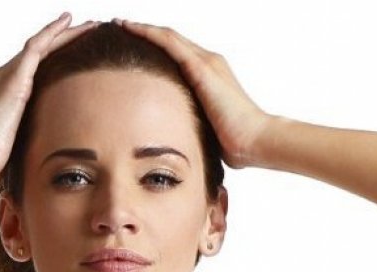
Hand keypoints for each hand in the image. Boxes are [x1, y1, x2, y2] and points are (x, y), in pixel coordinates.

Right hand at [0, 13, 97, 190]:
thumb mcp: (13, 149)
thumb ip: (27, 141)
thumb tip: (44, 155)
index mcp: (1, 94)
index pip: (31, 69)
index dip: (51, 58)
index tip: (71, 53)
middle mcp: (1, 78)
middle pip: (38, 52)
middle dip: (62, 39)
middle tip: (87, 29)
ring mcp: (5, 76)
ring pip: (40, 45)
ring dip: (65, 33)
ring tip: (89, 24)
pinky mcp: (13, 80)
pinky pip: (36, 47)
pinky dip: (53, 32)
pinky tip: (70, 22)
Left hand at [113, 18, 272, 168]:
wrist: (254, 140)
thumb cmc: (234, 142)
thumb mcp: (205, 129)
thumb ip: (190, 123)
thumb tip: (174, 138)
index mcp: (208, 76)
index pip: (178, 54)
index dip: (156, 47)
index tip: (133, 46)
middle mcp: (207, 62)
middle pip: (171, 40)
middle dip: (146, 32)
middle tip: (121, 26)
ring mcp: (206, 62)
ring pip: (169, 36)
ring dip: (144, 28)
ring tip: (121, 23)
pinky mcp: (202, 69)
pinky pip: (171, 43)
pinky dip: (150, 34)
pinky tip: (133, 29)